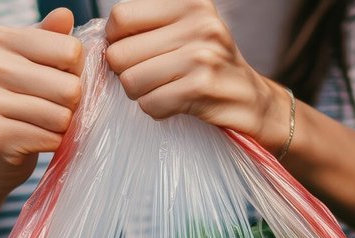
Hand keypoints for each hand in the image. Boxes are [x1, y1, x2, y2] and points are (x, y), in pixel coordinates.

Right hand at [0, 9, 85, 197]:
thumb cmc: (19, 101)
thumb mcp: (33, 63)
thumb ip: (51, 39)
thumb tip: (64, 15)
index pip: (70, 50)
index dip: (76, 71)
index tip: (59, 79)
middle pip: (69, 86)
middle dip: (71, 103)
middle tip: (54, 108)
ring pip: (61, 115)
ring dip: (62, 125)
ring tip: (44, 124)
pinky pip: (50, 139)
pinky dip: (52, 144)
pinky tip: (35, 140)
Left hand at [104, 0, 289, 150]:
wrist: (253, 100)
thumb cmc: (210, 66)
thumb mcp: (188, 30)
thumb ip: (149, 26)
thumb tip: (101, 40)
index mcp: (189, 3)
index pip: (121, 17)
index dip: (116, 42)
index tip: (133, 54)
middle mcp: (198, 23)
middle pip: (120, 54)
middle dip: (126, 74)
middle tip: (151, 78)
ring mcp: (201, 55)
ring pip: (131, 81)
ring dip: (140, 94)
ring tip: (164, 90)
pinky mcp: (201, 88)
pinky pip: (150, 104)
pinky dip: (156, 110)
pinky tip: (176, 104)